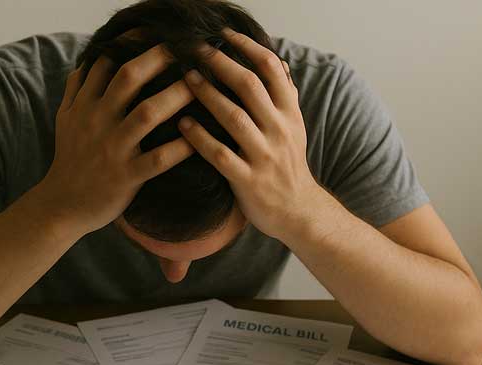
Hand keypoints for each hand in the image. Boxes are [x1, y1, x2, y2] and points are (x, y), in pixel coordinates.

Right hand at [41, 43, 195, 234]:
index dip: (131, 41)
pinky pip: (158, 159)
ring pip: (147, 114)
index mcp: (85, 104)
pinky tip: (200, 137)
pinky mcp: (126, 176)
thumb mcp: (64, 120)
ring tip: (202, 84)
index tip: (156, 30)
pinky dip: (180, 148)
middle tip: (188, 47)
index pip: (107, 61)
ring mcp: (113, 148)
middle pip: (129, 77)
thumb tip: (85, 62)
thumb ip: (75, 89)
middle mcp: (98, 120)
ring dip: (177, 95)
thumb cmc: (69, 160)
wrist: (61, 204)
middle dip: (159, 57)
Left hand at [177, 28, 323, 240]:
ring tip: (185, 79)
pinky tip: (183, 125)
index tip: (224, 34)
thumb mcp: (294, 128)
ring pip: (234, 118)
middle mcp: (279, 130)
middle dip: (221, 64)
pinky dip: (199, 138)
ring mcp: (264, 156)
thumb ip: (285, 97)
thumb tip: (279, 63)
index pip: (272, 69)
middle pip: (250, 87)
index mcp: (290, 113)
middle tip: (196, 49)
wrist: (298, 211)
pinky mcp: (248, 180)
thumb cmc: (288, 166)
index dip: (248, 47)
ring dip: (207, 95)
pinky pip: (220, 155)